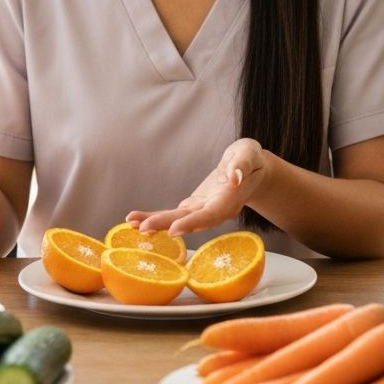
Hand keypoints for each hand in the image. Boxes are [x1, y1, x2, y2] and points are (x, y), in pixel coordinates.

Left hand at [125, 138, 266, 235]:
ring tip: (133, 225)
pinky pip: (173, 214)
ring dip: (155, 223)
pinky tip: (136, 220)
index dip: (193, 223)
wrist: (250, 169)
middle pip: (189, 221)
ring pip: (178, 220)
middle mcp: (215, 211)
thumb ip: (243, 165)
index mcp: (230, 200)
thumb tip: (234, 177)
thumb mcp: (249, 155)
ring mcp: (203, 210)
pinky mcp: (193, 206)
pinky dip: (155, 217)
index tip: (175, 229)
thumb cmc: (251, 159)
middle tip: (143, 228)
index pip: (211, 214)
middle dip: (166, 225)